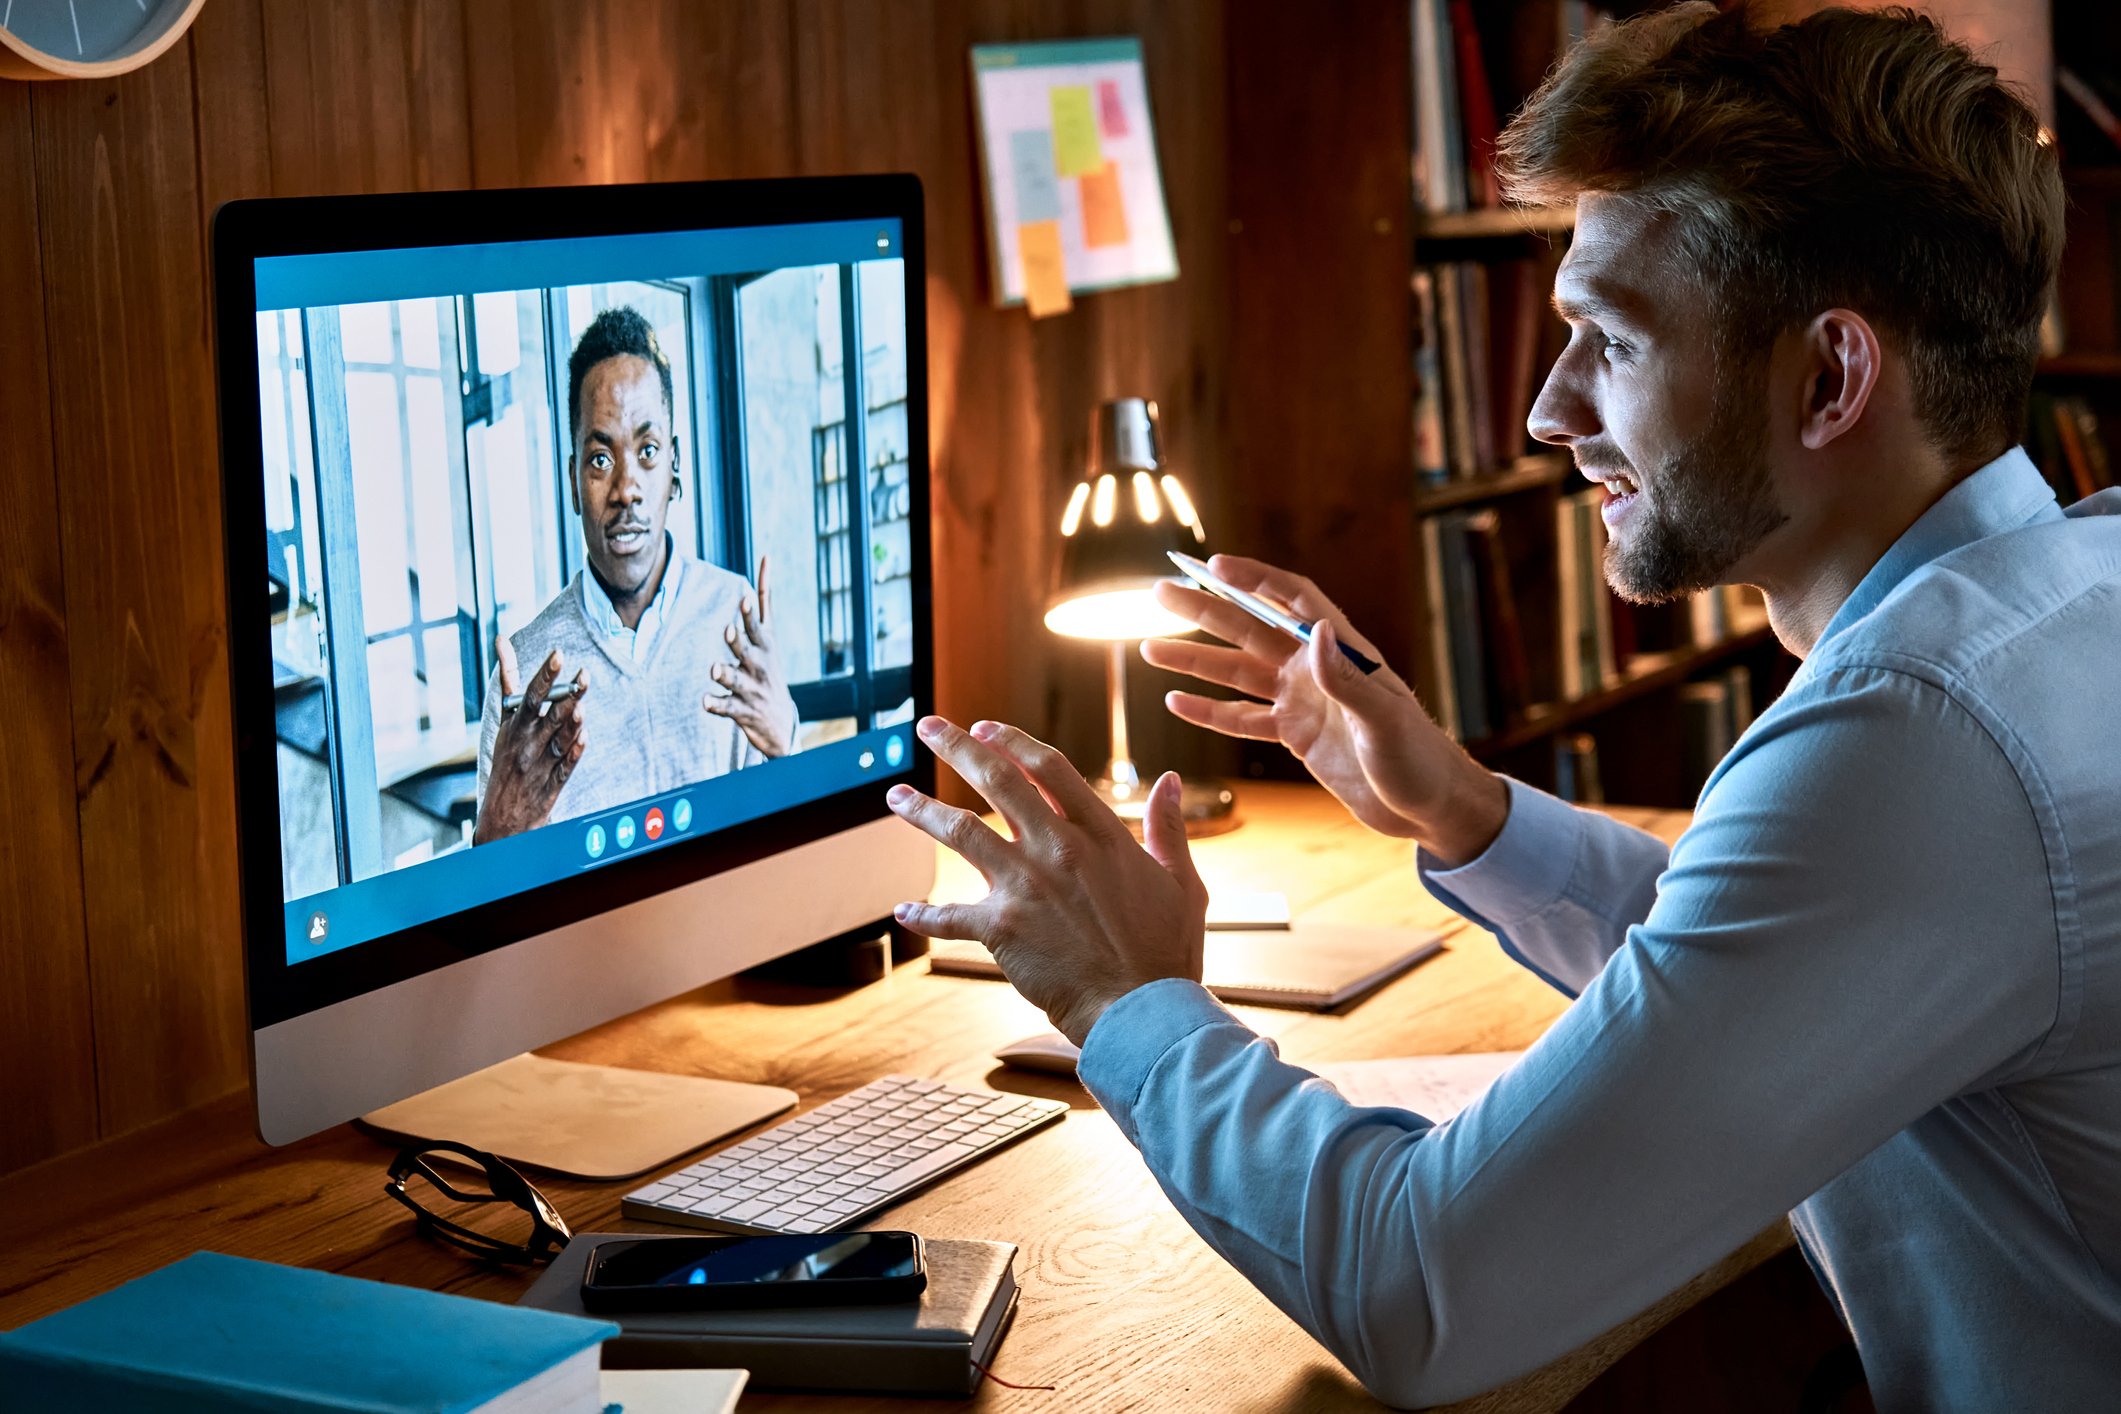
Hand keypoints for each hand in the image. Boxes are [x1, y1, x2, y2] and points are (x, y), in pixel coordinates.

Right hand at [475, 638, 589, 843]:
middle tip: (583, 674)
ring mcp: (540, 765)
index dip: (545, 675)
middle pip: (549, 716)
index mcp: (515, 726)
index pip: (530, 696)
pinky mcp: (552, 785)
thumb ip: (509, 680)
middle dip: (566, 696)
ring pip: (558, 741)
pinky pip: (565, 768)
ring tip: (582, 706)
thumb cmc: (507, 756)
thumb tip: (502, 640)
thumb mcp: (505, 719)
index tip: (558, 654)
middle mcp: (527, 743)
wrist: (500, 815)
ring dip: (570, 724)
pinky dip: (574, 753)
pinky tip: (584, 737)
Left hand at [704, 554, 796, 757]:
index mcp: (765, 645)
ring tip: (715, 669)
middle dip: (739, 640)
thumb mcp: (770, 636)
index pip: (759, 626)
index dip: (751, 613)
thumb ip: (763, 601)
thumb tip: (765, 556)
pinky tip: (705, 701)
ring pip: (736, 679)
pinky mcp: (742, 710)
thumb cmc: (769, 669)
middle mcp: (759, 665)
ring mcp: (752, 688)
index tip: (744, 597)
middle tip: (729, 630)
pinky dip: (716, 704)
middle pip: (748, 650)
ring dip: (725, 673)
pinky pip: (727, 707)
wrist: (780, 723)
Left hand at [886, 716, 1207, 1046]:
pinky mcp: (1002, 929)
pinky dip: (923, 916)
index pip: (1048, 768)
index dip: (1012, 741)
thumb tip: (1169, 782)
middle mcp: (1058, 848)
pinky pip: (949, 917)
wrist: (1142, 1011)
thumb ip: (1170, 828)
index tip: (985, 728)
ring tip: (895, 796)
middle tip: (928, 727)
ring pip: (960, 831)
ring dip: (922, 810)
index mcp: (1102, 833)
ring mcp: (1026, 886)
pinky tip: (903, 912)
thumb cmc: (1167, 954)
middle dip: (957, 747)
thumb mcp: (1182, 882)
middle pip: (997, 781)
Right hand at [1144, 554, 1504, 858]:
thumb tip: (1317, 632)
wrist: (1429, 807)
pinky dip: (1210, 712)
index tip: (1213, 565)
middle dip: (1205, 610)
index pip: (1293, 601)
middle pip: (1250, 629)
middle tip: (1160, 592)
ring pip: (1237, 673)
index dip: (1254, 579)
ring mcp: (1303, 702)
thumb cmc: (1419, 758)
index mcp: (1342, 653)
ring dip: (1195, 660)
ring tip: (1149, 648)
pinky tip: (1177, 702)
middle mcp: (1316, 670)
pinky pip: (1243, 719)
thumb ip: (1347, 679)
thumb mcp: (1384, 720)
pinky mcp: (1296, 736)